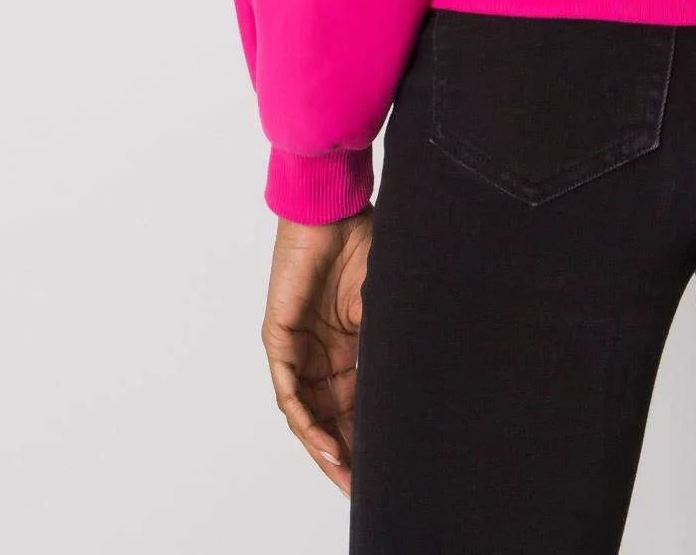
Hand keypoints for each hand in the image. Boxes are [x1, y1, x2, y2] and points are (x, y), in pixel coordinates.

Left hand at [261, 204, 373, 498]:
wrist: (335, 209)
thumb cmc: (365, 242)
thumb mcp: (384, 304)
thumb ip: (389, 342)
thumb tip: (416, 380)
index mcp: (348, 344)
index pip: (355, 402)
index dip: (367, 435)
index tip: (383, 469)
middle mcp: (320, 352)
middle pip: (330, 415)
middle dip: (345, 453)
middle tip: (361, 485)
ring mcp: (297, 347)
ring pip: (307, 411)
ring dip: (324, 445)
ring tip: (344, 473)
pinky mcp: (279, 338)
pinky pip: (289, 391)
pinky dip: (306, 419)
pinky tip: (323, 442)